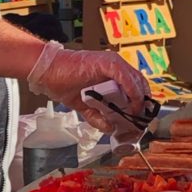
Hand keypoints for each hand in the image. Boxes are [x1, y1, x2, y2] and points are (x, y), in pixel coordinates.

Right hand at [27, 41, 150, 132]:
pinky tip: (131, 105)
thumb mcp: (85, 106)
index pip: (135, 87)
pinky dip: (132, 93)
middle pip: (140, 84)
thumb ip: (97, 117)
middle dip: (143, 104)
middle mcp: (115, 67)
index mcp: (112, 74)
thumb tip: (110, 128)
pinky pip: (126, 78)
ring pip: (136, 81)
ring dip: (140, 100)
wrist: (47, 72)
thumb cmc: (63, 82)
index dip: (141, 103)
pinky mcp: (107, 63)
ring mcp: (112, 64)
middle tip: (141, 120)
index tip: (140, 118)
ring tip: (136, 116)